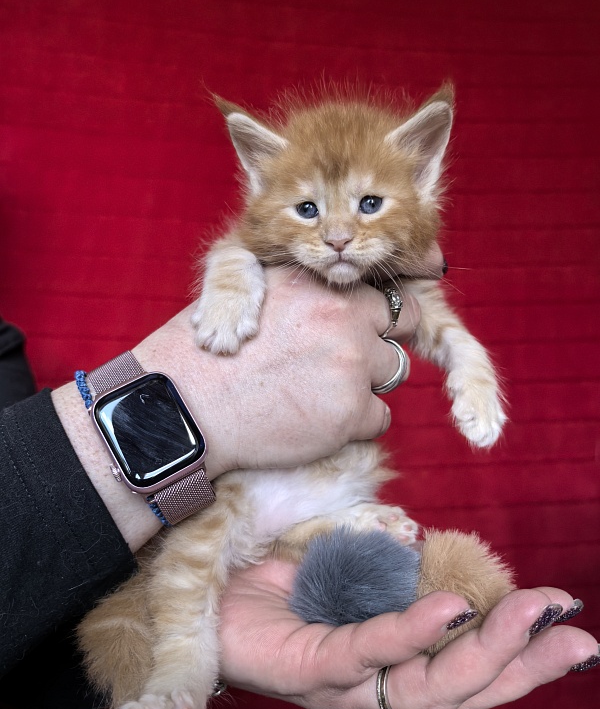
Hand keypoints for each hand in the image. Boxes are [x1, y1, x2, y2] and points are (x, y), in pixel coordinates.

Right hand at [134, 267, 420, 477]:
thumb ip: (304, 291)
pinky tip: (320, 420)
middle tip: (351, 359)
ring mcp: (351, 366)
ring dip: (370, 381)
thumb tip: (338, 296)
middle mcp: (343, 319)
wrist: (186, 409)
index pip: (385, 292)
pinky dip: (358, 423)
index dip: (381, 312)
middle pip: (403, 327)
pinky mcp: (350, 414)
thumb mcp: (252, 294)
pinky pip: (380, 418)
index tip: (370, 326)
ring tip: (325, 392)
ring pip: (395, 371)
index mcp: (318, 286)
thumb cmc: (208, 354)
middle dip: (384, 340)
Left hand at [219, 558, 597, 708]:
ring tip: (528, 617)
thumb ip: (392, 560)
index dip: (521, 650)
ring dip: (482, 650)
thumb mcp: (350, 559)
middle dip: (523, 663)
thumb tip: (430, 546)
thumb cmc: (281, 575)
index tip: (569, 620)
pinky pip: (363, 654)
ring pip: (423, 684)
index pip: (468, 664)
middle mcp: (374, 680)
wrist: (210, 582)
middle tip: (574, 634)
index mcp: (393, 657)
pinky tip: (448, 610)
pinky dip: (410, 633)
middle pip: (460, 688)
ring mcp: (342, 681)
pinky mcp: (305, 670)